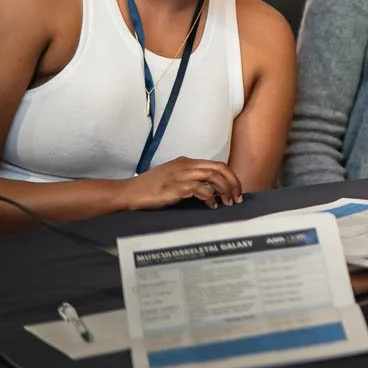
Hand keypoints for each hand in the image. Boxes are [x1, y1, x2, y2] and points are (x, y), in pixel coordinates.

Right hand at [121, 158, 244, 209]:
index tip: (236, 189)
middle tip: (238, 197)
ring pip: (214, 177)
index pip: (216, 164)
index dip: (230, 176)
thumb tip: (210, 189)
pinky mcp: (177, 187)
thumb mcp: (172, 176)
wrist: (129, 192)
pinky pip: (201, 190)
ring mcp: (182, 175)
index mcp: (186, 161)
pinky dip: (210, 197)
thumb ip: (189, 178)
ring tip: (229, 202)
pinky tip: (212, 206)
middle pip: (219, 168)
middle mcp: (186, 165)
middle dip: (233, 182)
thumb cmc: (149, 187)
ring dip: (225, 190)